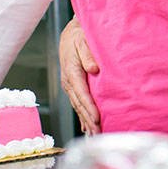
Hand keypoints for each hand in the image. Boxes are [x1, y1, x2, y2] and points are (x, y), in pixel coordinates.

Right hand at [59, 14, 100, 134]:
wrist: (70, 34)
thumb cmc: (79, 36)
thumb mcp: (83, 40)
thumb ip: (88, 54)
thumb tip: (93, 68)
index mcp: (71, 72)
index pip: (82, 94)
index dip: (90, 108)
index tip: (98, 119)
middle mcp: (68, 82)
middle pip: (79, 104)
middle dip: (89, 120)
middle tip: (99, 134)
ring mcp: (69, 86)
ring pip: (78, 107)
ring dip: (86, 121)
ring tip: (94, 135)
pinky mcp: (72, 87)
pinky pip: (77, 104)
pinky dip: (82, 116)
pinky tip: (87, 127)